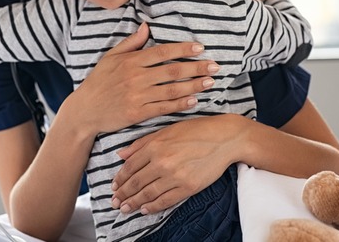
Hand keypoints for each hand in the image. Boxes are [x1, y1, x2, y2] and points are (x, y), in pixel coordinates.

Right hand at [66, 22, 219, 135]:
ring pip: (171, 89)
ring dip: (193, 86)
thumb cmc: (98, 82)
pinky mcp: (138, 113)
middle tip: (215, 66)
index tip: (200, 48)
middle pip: (172, 71)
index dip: (183, 50)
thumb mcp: (110, 57)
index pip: (162, 52)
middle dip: (196, 68)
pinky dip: (180, 104)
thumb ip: (131, 43)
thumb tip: (147, 26)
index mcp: (131, 61)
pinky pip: (164, 107)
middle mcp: (136, 77)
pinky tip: (194, 100)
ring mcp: (138, 96)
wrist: (85, 111)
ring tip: (210, 82)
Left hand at [110, 115, 242, 214]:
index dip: (120, 178)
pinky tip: (144, 209)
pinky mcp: (188, 187)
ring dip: (134, 203)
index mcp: (155, 145)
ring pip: (148, 194)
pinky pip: (165, 200)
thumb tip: (121, 154)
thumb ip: (141, 143)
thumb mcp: (166, 130)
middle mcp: (162, 162)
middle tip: (114, 202)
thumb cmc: (196, 130)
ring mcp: (175, 176)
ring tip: (124, 208)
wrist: (225, 138)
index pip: (130, 167)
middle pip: (136, 183)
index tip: (113, 186)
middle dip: (122, 194)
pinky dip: (153, 207)